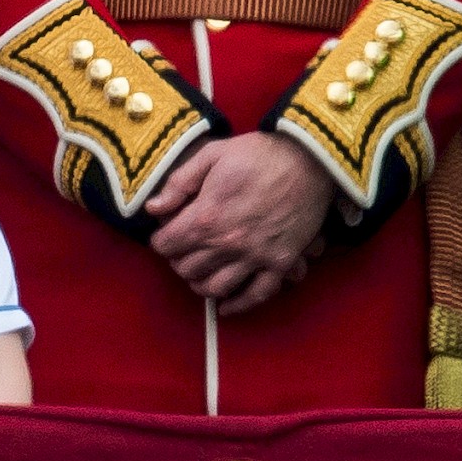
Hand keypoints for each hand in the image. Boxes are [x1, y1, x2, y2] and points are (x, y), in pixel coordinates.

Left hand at [145, 133, 333, 313]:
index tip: (167, 233)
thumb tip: (153, 208)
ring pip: (215, 287)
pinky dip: (238, 305)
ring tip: (201, 273)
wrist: (309, 159)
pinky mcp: (280, 262)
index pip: (166, 246)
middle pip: (187, 269)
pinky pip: (256, 295)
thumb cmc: (259, 154)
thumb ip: (179, 183)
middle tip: (184, 250)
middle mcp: (227, 244)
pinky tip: (226, 306)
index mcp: (206, 216)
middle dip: (179, 260)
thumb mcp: (212, 154)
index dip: (162, 239)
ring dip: (201, 283)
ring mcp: (255, 257)